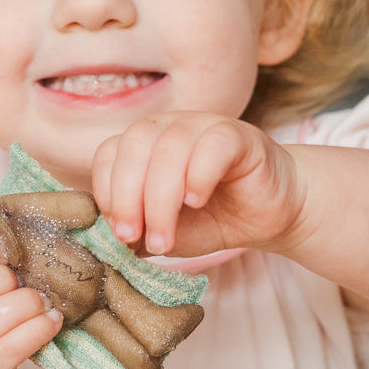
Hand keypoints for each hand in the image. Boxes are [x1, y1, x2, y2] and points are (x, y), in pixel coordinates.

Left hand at [92, 112, 306, 258]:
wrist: (268, 216)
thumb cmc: (212, 219)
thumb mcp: (164, 230)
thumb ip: (135, 231)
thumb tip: (101, 242)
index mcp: (143, 146)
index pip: (109, 153)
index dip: (107, 192)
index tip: (119, 233)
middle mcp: (169, 128)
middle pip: (134, 144)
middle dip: (127, 196)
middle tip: (133, 237)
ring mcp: (204, 126)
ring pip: (170, 147)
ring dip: (160, 199)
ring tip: (165, 239)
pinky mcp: (240, 136)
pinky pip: (213, 143)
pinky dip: (198, 175)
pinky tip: (197, 202)